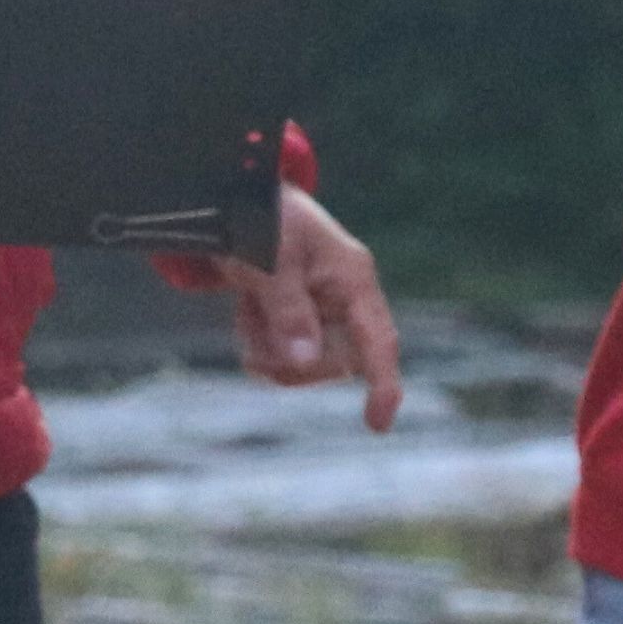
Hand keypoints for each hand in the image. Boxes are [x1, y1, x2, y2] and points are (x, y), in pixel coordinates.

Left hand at [221, 186, 405, 431]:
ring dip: (271, 351)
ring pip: (307, 363)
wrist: (239, 199)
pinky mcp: (303, 317)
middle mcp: (346, 298)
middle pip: (336, 363)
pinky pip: (287, 354)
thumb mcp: (270, 262)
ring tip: (247, 313)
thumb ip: (288, 311)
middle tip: (250, 346)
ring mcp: (325, 309)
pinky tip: (247, 311)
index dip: (383, 384)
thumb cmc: (262, 221)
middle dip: (292, 364)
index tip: (377, 424)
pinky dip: (262, 341)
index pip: (378, 341)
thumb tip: (304, 362)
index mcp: (353, 278)